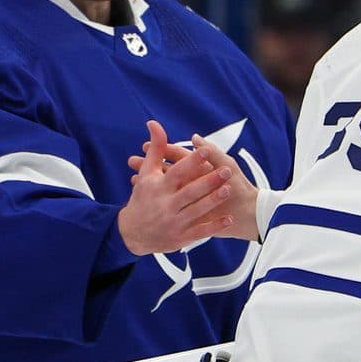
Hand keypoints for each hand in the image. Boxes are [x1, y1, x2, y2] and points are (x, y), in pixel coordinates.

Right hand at [118, 121, 235, 255]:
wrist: (131, 234)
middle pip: (190, 191)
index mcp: (159, 187)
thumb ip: (155, 149)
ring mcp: (175, 222)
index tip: (204, 151)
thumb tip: (154, 124)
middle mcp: (166, 205)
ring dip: (213, 200)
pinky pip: (200, 231)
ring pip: (197, 210)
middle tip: (225, 171)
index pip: (177, 171)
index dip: (191, 161)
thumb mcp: (147, 174)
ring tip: (228, 189)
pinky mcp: (181, 237)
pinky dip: (215, 226)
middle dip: (208, 180)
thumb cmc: (143, 199)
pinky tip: (228, 219)